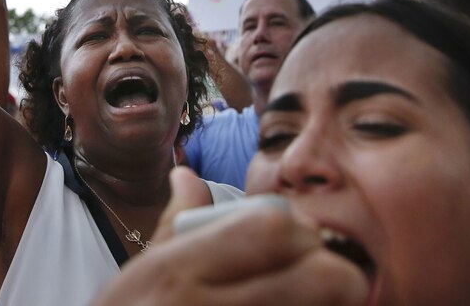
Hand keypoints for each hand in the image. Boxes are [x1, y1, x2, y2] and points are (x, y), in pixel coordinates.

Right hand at [91, 169, 368, 305]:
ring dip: (324, 304)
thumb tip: (186, 175)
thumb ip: (175, 227)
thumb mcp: (137, 276)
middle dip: (332, 274)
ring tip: (302, 300)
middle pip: (326, 277)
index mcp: (180, 273)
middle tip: (316, 278)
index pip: (275, 228)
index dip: (298, 229)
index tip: (296, 240)